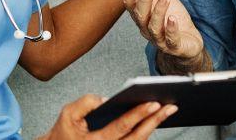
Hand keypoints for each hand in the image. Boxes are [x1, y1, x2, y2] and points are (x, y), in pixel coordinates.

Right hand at [38, 94, 177, 139]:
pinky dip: (146, 131)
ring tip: (168, 110)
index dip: (138, 115)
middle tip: (171, 106)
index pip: (121, 127)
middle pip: (137, 137)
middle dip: (155, 121)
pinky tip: (155, 118)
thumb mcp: (68, 114)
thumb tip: (106, 99)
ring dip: (153, 126)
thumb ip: (85, 103)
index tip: (154, 103)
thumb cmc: (64, 133)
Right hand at [122, 0, 203, 61]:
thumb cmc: (170, 14)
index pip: (129, 2)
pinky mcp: (174, 46)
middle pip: (140, 14)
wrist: (187, 40)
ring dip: (158, 11)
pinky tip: (173, 20)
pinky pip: (170, 40)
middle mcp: (146, 27)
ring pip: (154, 27)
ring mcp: (159, 38)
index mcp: (140, 13)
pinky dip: (171, 30)